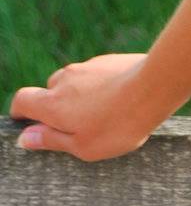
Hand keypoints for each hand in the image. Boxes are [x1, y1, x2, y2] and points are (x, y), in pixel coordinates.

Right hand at [8, 52, 157, 160]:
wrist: (155, 88)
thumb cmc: (117, 125)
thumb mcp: (82, 146)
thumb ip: (51, 140)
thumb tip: (25, 138)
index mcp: (53, 103)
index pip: (22, 99)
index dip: (21, 112)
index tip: (30, 124)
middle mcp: (66, 79)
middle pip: (50, 90)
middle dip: (57, 107)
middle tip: (78, 127)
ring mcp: (88, 66)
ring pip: (74, 81)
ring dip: (80, 96)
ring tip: (103, 115)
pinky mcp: (108, 60)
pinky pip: (95, 75)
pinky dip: (99, 86)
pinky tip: (118, 100)